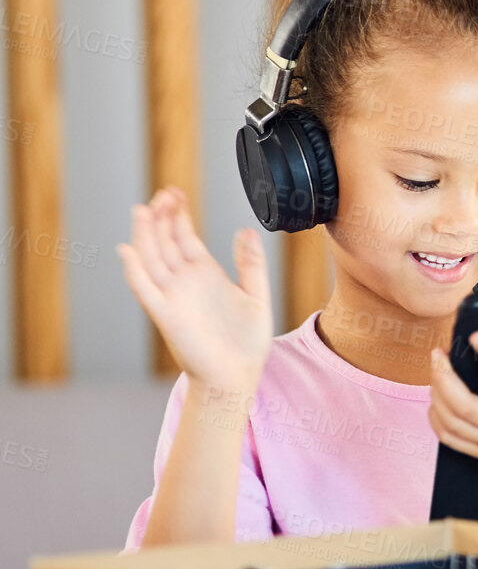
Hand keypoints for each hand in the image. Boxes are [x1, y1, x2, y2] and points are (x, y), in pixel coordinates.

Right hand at [117, 187, 273, 393]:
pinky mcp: (167, 316)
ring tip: (144, 210)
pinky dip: (136, 271)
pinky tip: (130, 251)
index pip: (184, 236)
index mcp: (205, 273)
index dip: (178, 214)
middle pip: (165, 242)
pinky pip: (146, 290)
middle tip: (161, 193)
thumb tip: (246, 230)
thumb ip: (251, 263)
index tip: (175, 192)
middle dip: (161, 217)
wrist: (237, 376)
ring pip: (152, 260)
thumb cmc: (246, 341)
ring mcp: (173, 297)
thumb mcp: (257, 294)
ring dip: (146, 236)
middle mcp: (184, 282)